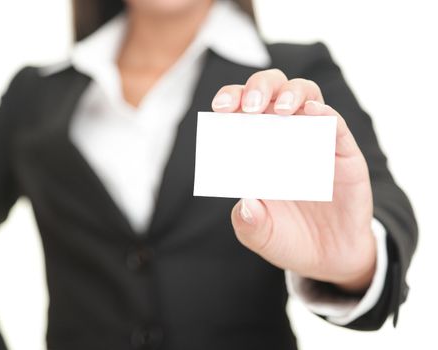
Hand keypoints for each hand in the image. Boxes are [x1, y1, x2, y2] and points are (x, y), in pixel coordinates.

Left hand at [211, 69, 375, 292]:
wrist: (330, 260)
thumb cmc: (289, 240)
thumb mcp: (261, 236)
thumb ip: (249, 223)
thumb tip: (246, 204)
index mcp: (257, 151)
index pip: (241, 112)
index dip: (230, 101)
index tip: (219, 108)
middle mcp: (284, 138)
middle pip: (272, 92)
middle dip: (257, 89)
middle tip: (249, 107)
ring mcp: (315, 143)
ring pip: (306, 96)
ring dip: (291, 94)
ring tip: (280, 110)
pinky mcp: (343, 154)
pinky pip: (336, 125)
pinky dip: (326, 114)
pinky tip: (313, 113)